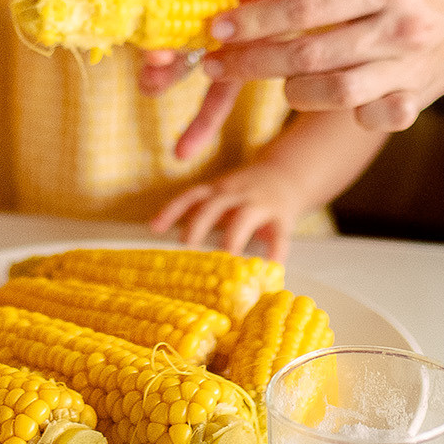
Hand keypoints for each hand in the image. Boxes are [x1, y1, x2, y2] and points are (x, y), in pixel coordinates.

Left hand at [149, 161, 306, 262]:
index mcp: (217, 189)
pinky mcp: (282, 216)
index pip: (190, 196)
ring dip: (233, 239)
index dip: (171, 211)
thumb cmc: (246, 193)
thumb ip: (203, 212)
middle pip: (212, 206)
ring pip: (243, 218)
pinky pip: (278, 235)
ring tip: (225, 263)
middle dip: (197, 227)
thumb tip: (174, 243)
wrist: (287, 174)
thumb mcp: (223, 194)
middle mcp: (235, 193)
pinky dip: (274, 252)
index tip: (155, 228)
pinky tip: (269, 269)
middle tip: (186, 250)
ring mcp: (259, 202)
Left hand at [200, 0, 443, 131]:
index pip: (305, 7)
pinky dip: (344, 113)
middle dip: (251, 62)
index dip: (254, 21)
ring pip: (333, 92)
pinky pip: (368, 119)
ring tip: (277, 81)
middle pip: (309, 54)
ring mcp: (411, 68)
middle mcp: (400, 26)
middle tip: (212, 65)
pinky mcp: (417, 103)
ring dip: (293, 90)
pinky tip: (330, 100)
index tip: (215, 28)